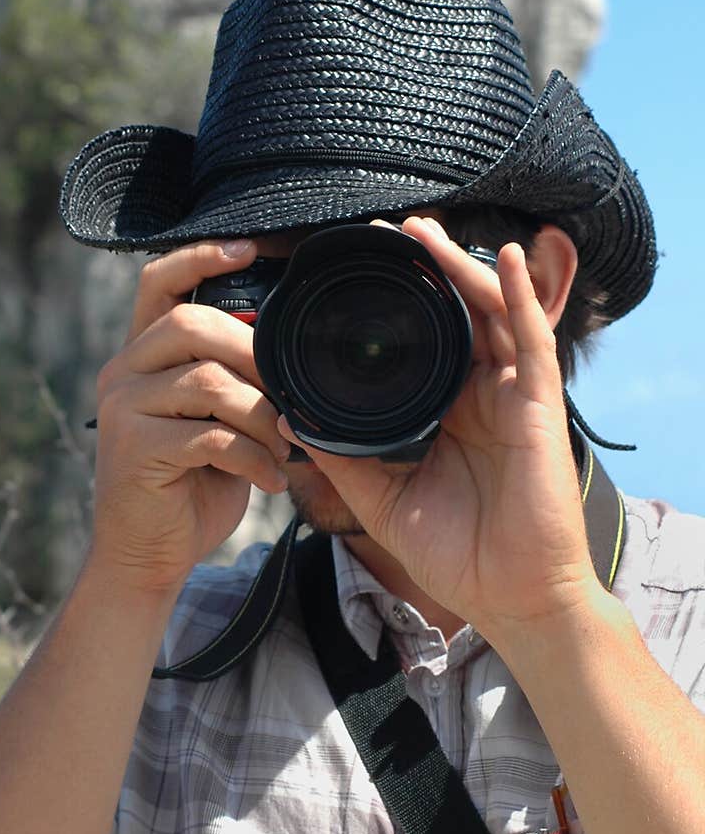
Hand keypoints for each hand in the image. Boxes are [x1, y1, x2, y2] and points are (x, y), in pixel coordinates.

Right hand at [89, 240, 289, 597]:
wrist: (148, 556)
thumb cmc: (194, 485)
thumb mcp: (217, 422)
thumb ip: (234, 379)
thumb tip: (292, 346)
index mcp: (142, 356)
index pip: (158, 282)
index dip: (201, 257)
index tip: (251, 247)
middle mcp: (122, 371)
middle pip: (191, 324)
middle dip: (254, 351)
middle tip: (292, 392)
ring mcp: (121, 408)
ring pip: (208, 381)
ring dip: (262, 414)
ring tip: (286, 446)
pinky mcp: (133, 449)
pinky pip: (209, 435)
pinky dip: (253, 457)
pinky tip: (272, 480)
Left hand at [277, 216, 599, 641]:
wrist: (509, 601)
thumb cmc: (456, 555)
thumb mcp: (381, 498)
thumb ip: (344, 456)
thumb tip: (293, 417)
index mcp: (445, 411)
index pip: (421, 343)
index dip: (396, 304)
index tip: (354, 272)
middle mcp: (480, 395)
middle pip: (455, 315)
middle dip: (425, 270)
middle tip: (385, 232)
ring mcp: (512, 397)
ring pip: (490, 314)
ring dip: (459, 269)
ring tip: (423, 232)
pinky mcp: (540, 408)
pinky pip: (533, 342)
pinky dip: (521, 297)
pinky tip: (503, 259)